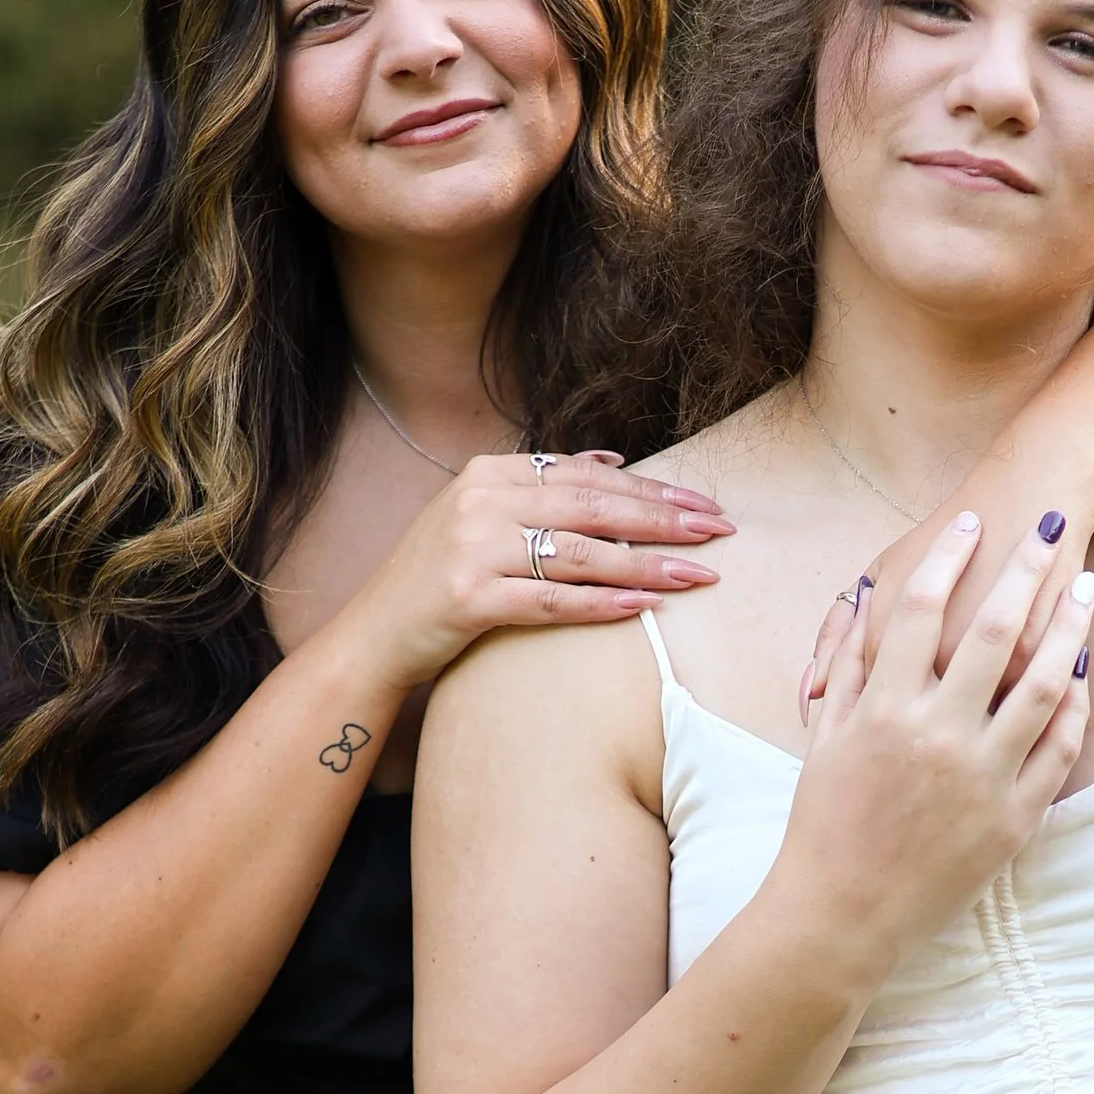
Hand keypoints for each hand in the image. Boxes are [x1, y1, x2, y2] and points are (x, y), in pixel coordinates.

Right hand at [352, 452, 729, 692]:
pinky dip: (602, 604)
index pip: (586, 475)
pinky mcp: (470, 599)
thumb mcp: (482, 515)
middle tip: (718, 531)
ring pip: (581, 553)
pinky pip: (552, 601)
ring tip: (697, 575)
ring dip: (647, 564)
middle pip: (593, 506)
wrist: (374, 633)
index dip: (651, 490)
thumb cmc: (440, 578)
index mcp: (488, 473)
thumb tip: (611, 461)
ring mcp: (473, 549)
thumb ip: (540, 486)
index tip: (702, 504)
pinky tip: (644, 608)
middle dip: (664, 519)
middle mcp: (481, 502)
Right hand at [775, 513, 1091, 971]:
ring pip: (1046, 683)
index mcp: (884, 710)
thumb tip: (864, 599)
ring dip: (1070, 627)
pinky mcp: (1015, 816)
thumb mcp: (825, 739)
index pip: (922, 607)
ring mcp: (983, 776)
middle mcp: (937, 734)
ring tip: (1085, 588)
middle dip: (1025, 568)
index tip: (971, 520)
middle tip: (1049, 527)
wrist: (842, 915)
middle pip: (994, 629)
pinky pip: (1061, 747)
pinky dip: (1077, 703)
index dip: (948, 555)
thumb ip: (847, 665)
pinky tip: (1083, 670)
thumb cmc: (824, 824)